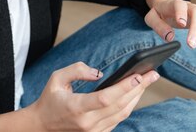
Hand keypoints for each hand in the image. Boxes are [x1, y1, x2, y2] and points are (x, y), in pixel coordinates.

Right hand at [29, 61, 158, 130]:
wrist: (42, 126)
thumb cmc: (50, 99)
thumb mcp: (56, 78)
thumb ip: (77, 70)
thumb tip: (99, 73)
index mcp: (76, 107)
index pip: (105, 98)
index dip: (124, 87)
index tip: (139, 75)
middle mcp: (87, 123)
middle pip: (120, 105)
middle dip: (139, 89)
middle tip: (153, 73)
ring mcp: (94, 131)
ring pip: (122, 114)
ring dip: (137, 97)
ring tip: (147, 81)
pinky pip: (118, 120)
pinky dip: (129, 106)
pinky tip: (135, 93)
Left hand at [145, 0, 195, 49]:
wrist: (167, 6)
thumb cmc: (159, 13)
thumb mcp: (151, 18)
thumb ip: (158, 26)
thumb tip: (170, 37)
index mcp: (174, 4)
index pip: (179, 4)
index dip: (181, 12)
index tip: (181, 24)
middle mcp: (189, 6)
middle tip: (191, 45)